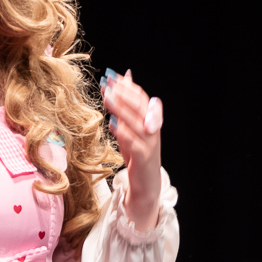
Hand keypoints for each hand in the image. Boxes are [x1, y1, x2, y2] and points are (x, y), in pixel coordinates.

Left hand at [102, 67, 162, 231]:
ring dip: (122, 109)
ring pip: (137, 123)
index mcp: (151, 121)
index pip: (142, 98)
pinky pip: (134, 143)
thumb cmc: (137, 155)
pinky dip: (124, 132)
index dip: (129, 87)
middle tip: (108, 83)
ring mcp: (150, 144)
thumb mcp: (132, 127)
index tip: (113, 76)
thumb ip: (129, 103)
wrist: (146, 185)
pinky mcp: (144, 159)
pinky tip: (112, 124)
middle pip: (140, 107)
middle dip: (124, 94)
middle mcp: (153, 130)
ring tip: (108, 98)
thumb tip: (126, 76)